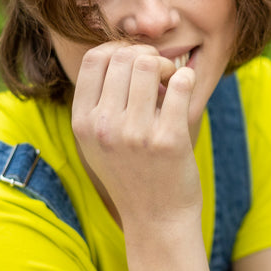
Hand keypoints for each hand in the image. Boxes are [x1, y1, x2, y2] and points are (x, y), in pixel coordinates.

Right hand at [71, 41, 200, 227]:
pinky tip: (185, 89)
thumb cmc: (132, 175)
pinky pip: (181, 83)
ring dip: (168, 66)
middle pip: (125, 56)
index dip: (119, 50)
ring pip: (150, 63)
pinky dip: (187, 78)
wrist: (157, 219)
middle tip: (160, 74)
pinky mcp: (169, 140)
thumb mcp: (98, 142)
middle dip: (147, 56)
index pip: (96, 59)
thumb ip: (100, 101)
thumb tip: (125, 51)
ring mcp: (136, 134)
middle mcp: (105, 127)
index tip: (135, 64)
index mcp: (83, 123)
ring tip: (172, 83)